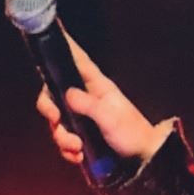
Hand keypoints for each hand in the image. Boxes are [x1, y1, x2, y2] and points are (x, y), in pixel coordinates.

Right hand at [34, 34, 168, 164]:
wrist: (142, 160)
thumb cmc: (132, 134)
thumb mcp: (111, 118)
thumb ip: (89, 105)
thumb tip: (67, 93)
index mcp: (96, 87)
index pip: (77, 62)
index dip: (65, 48)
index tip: (56, 34)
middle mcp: (85, 100)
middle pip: (54, 97)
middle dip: (51, 111)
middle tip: (56, 121)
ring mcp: (82, 120)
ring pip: (58, 124)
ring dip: (63, 139)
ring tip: (78, 150)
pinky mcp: (82, 138)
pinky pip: (65, 143)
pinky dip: (68, 152)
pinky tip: (79, 158)